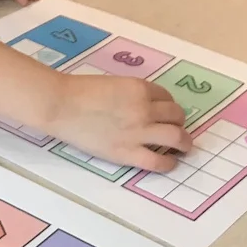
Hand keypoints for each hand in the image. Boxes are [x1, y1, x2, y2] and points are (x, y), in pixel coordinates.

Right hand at [49, 74, 189, 172]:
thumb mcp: (114, 83)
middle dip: (179, 122)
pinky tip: (170, 163)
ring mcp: (139, 132)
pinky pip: (158, 161)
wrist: (61, 105)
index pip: (167, 97)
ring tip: (184, 147)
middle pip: (177, 116)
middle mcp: (145, 109)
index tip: (167, 113)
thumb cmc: (80, 91)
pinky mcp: (128, 153)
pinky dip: (169, 163)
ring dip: (184, 142)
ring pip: (176, 137)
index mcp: (140, 88)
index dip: (169, 105)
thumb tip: (144, 106)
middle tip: (177, 129)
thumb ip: (133, 94)